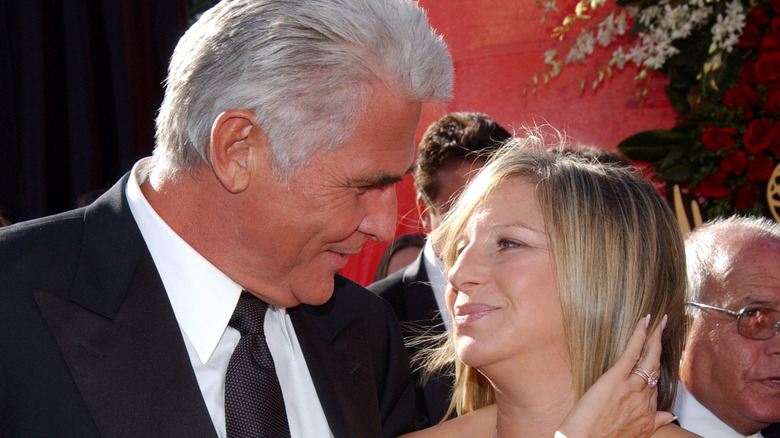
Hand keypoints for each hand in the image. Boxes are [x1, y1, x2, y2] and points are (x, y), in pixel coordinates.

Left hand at [556, 315, 673, 437]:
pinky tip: (644, 322)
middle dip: (661, 346)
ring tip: (658, 320)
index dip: (655, 371)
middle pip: (657, 368)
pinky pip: (632, 353)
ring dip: (654, 336)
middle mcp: (644, 399)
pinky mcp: (616, 378)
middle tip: (664, 326)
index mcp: (648, 412)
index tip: (655, 357)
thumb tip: (670, 415)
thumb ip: (655, 422)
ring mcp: (632, 387)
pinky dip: (639, 336)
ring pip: (649, 358)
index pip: (657, 386)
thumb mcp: (637, 434)